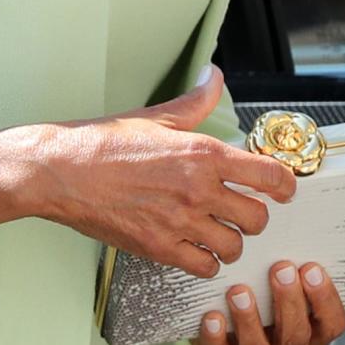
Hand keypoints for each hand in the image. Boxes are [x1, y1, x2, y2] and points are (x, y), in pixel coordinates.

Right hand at [0, 65, 297, 276]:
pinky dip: (204, 261)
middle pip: (258, 217)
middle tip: (239, 212)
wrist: (60, 173)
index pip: (270, 176)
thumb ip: (194, 102)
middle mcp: (198, 190)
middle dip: (253, 216)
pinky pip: (204, 266)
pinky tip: (193, 249)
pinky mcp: (158, 248)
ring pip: (234, 246)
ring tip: (215, 233)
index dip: (285, 186)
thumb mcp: (155, 116)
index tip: (283, 191)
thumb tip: (212, 78)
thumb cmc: (101, 144)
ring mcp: (179, 223)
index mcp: (202, 154)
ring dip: (229, 241)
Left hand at [192, 262, 344, 344]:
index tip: (312, 268)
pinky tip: (212, 317)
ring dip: (249, 320)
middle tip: (281, 269)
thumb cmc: (266, 309)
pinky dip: (215, 338)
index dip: (325, 299)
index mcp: (311, 336)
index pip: (331, 324)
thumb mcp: (289, 294)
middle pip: (296, 337)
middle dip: (289, 302)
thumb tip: (299, 230)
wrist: (231, 342)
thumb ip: (296, 275)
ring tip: (239, 292)